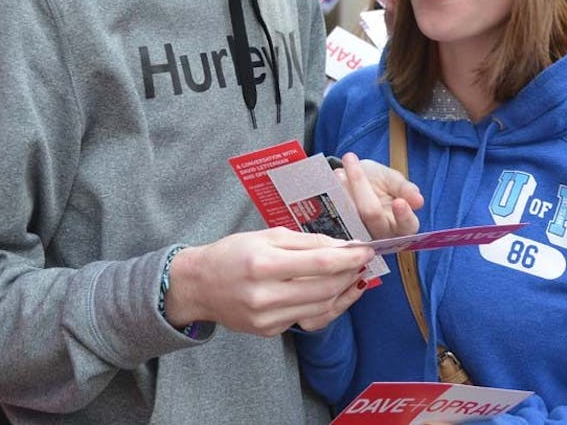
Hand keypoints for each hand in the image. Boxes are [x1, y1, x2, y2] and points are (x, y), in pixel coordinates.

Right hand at [164, 227, 373, 335]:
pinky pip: (307, 319)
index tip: (367, 249)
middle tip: (363, 261)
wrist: (199, 286)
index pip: (320, 263)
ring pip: (321, 308)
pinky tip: (335, 292)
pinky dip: (326, 305)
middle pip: (325, 289)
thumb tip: (342, 246)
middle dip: (350, 274)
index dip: (349, 257)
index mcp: (264, 264)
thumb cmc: (233, 253)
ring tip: (354, 275)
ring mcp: (267, 319)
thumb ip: (306, 242)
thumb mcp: (268, 236)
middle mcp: (265, 296)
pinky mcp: (269, 331)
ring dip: (343, 292)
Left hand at [338, 152, 423, 239]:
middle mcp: (381, 235)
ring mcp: (359, 235)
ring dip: (343, 188)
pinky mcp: (341, 232)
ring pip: (351, 213)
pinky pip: (335, 215)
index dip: (404, 216)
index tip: (399, 202)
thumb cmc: (378, 180)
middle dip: (361, 186)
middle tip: (350, 159)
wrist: (352, 179)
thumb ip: (404, 188)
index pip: (407, 225)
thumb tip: (418, 201)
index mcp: (402, 225)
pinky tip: (333, 178)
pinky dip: (333, 194)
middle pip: (372, 215)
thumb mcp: (393, 179)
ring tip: (339, 169)